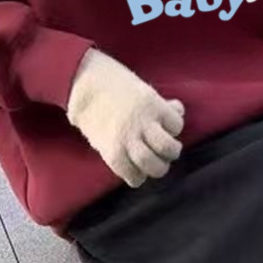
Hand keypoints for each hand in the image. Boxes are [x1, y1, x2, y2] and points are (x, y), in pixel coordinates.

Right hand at [66, 48, 184, 186]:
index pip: (177, 124)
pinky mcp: (111, 152)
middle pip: (167, 148)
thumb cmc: (116, 84)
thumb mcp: (144, 89)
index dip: (173, 127)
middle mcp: (141, 124)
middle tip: (166, 153)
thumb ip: (161, 104)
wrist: (85, 87)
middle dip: (171, 153)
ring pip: (150, 163)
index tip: (166, 128)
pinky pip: (130, 174)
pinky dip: (136, 177)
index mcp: (153, 105)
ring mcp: (126, 139)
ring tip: (154, 165)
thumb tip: (178, 110)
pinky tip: (136, 171)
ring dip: (157, 168)